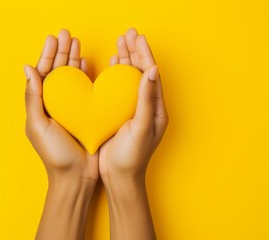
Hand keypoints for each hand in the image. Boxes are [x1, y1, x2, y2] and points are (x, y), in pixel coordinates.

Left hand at [24, 29, 97, 182]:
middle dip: (61, 52)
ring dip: (73, 60)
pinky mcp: (85, 113)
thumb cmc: (55, 154)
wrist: (76, 176)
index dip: (48, 56)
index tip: (54, 40)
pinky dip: (85, 76)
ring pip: (71, 78)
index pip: (43, 75)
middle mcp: (54, 104)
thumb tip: (27, 68)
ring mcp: (70, 108)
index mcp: (40, 106)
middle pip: (57, 72)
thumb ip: (33, 98)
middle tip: (68, 35)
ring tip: (77, 43)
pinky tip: (87, 64)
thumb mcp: (38, 125)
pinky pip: (85, 90)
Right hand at [99, 28, 167, 181]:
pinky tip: (113, 64)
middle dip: (135, 52)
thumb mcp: (142, 127)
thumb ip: (146, 99)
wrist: (119, 176)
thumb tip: (153, 70)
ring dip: (126, 60)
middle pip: (141, 72)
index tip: (138, 38)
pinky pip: (118, 89)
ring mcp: (132, 109)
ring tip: (120, 43)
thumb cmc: (132, 156)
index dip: (145, 55)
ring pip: (129, 78)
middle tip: (128, 34)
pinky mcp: (119, 113)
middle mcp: (146, 106)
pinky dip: (115, 75)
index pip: (151, 75)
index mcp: (155, 108)